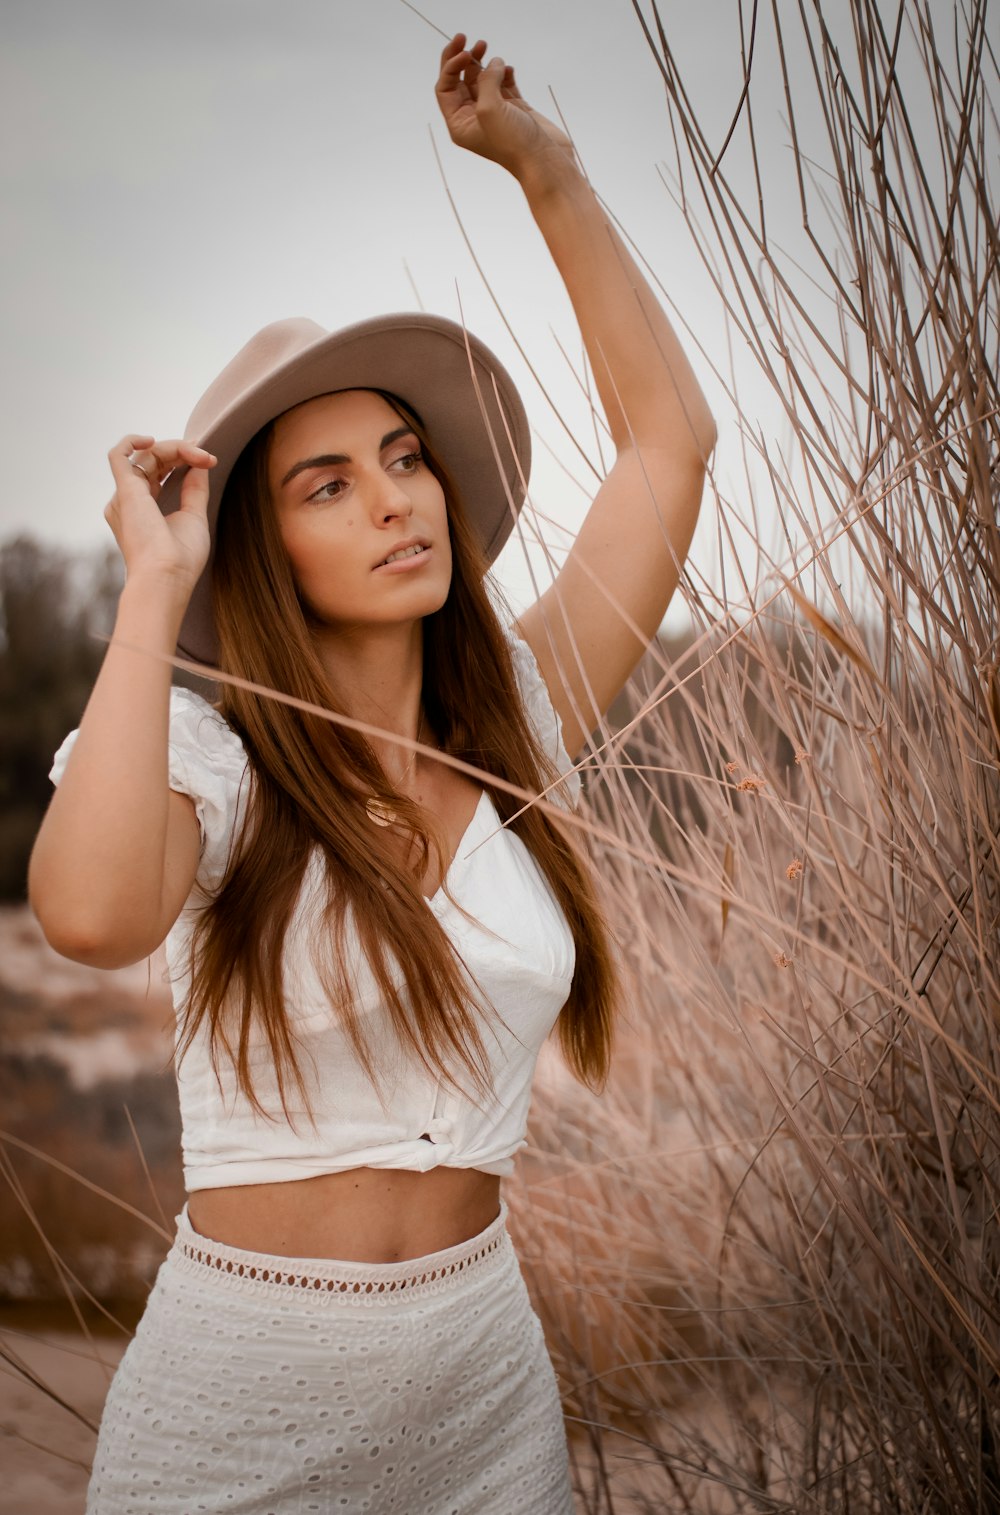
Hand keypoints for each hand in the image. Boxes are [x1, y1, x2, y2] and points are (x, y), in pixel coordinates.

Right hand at [104, 435, 215, 593]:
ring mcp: (125, 496)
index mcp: (144, 510)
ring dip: (175, 449)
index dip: (182, 459)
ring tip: (200, 456)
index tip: (208, 460)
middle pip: (153, 461)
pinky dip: (133, 441)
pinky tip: (153, 439)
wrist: (166, 578)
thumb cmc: (180, 560)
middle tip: (207, 458)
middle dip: (181, 452)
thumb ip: (194, 490)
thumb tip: (199, 464)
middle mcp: (130, 501)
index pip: (160, 472)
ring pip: (146, 456)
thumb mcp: (193, 517)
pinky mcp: (124, 491)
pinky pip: (119, 455)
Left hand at [434, 33, 575, 178]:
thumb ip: (486, 80)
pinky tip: (508, 69)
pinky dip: (505, 73)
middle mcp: (475, 118)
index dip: (450, 66)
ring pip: (483, 80)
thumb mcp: (490, 108)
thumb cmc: (513, 143)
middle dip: (464, 59)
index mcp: (460, 124)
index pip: (445, 88)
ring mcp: (496, 113)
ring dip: (485, 63)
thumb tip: (494, 63)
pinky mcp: (515, 109)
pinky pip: (505, 84)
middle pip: (461, 81)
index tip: (464, 52)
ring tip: (488, 49)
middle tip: (470, 40)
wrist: (543, 161)